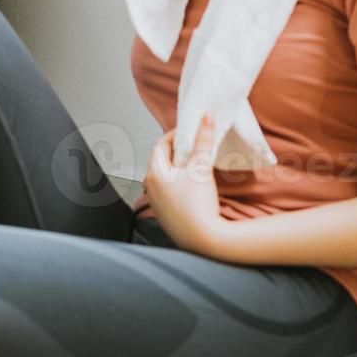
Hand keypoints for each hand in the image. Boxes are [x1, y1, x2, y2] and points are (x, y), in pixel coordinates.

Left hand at [143, 113, 227, 256]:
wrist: (203, 239)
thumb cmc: (198, 204)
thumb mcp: (201, 168)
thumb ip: (203, 141)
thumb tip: (206, 117)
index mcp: (154, 173)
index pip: (161, 145)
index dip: (176, 134)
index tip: (191, 129)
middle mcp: (150, 187)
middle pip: (162, 159)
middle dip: (179, 150)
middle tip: (196, 143)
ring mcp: (156, 201)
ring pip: (166, 175)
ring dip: (180, 166)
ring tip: (197, 162)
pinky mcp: (165, 212)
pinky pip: (169, 189)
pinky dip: (179, 181)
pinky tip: (194, 184)